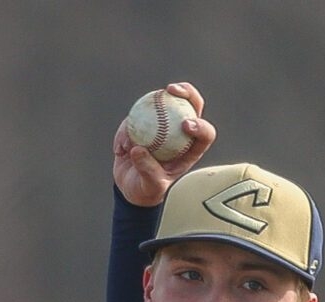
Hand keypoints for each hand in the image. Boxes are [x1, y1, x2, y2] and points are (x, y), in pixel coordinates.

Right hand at [112, 81, 213, 206]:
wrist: (130, 187)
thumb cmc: (147, 190)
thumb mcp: (150, 186)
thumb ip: (148, 171)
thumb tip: (138, 150)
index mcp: (190, 149)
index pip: (205, 133)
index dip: (201, 125)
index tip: (185, 124)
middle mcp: (180, 133)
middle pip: (190, 105)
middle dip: (186, 91)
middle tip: (170, 90)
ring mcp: (163, 125)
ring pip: (163, 103)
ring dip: (151, 100)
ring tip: (135, 116)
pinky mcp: (144, 123)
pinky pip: (136, 117)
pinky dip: (126, 129)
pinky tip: (120, 147)